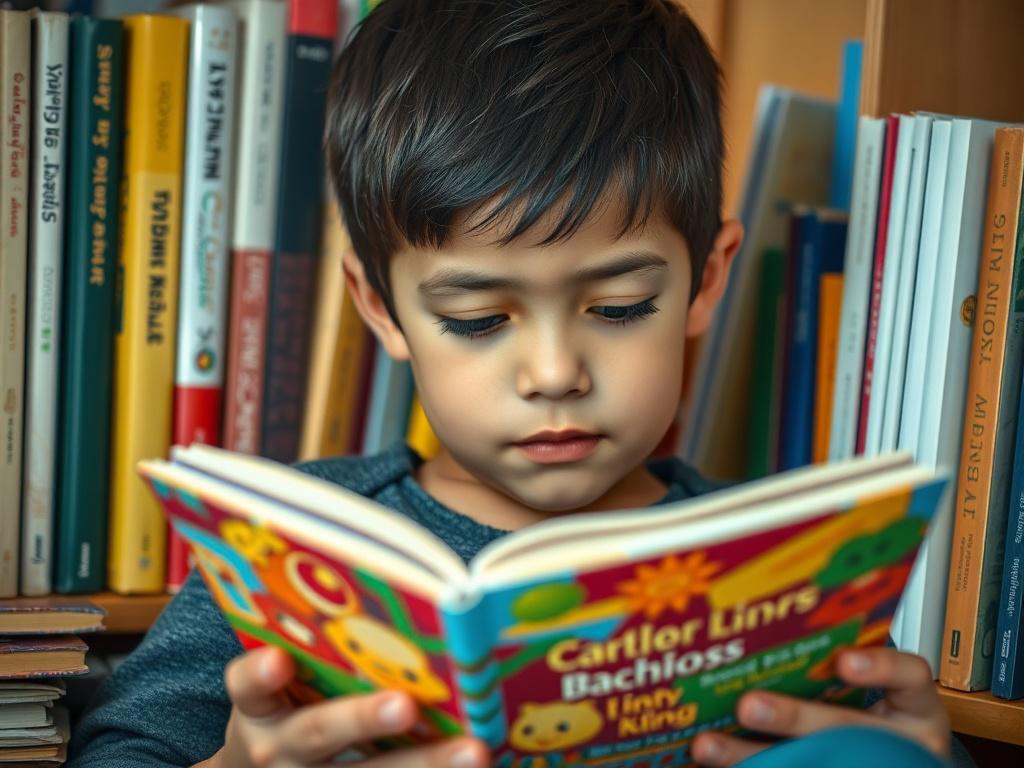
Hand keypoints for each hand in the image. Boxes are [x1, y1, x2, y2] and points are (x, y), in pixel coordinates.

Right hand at [201, 645, 488, 767]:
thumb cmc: (291, 703)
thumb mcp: (283, 682)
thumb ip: (317, 645)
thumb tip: (401, 598)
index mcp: (260, 707)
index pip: (248, 686)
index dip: (260, 674)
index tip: (279, 661)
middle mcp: (280, 749)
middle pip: (318, 733)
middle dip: (363, 719)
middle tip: (406, 705)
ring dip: (425, 764)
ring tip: (474, 751)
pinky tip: (485, 763)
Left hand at [691, 647, 949, 765]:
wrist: (886, 758)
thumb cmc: (869, 715)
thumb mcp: (872, 692)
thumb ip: (827, 668)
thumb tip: (756, 638)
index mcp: (912, 706)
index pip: (909, 678)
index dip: (881, 668)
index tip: (845, 661)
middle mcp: (898, 741)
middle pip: (847, 727)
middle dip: (794, 717)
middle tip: (748, 705)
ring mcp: (874, 764)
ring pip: (814, 762)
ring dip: (754, 754)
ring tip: (710, 745)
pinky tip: (723, 764)